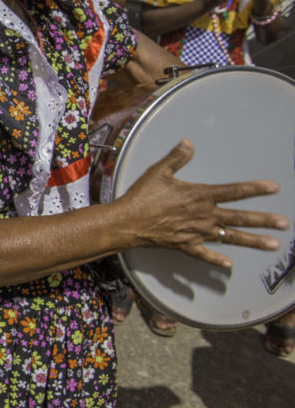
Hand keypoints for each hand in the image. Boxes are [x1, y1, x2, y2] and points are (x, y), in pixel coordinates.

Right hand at [115, 140, 286, 267]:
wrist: (128, 222)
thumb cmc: (142, 196)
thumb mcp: (159, 172)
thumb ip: (176, 158)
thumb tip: (188, 143)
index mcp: (200, 195)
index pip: (234, 191)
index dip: (255, 189)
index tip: (274, 188)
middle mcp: (204, 215)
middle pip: (240, 217)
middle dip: (264, 220)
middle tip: (284, 223)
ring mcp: (197, 232)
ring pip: (231, 237)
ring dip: (253, 241)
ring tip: (272, 244)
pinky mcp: (186, 245)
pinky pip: (205, 254)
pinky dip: (217, 260)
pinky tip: (229, 265)